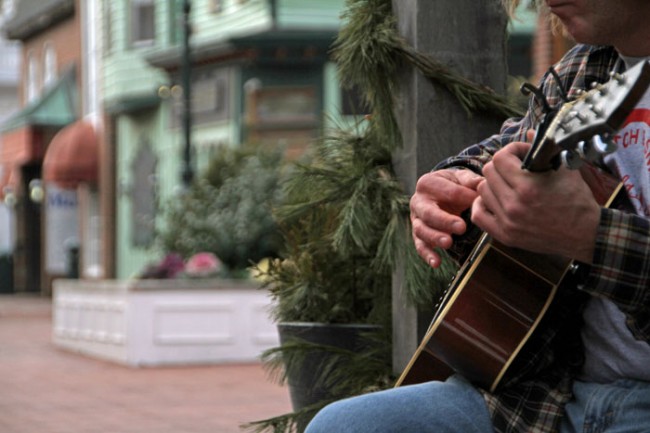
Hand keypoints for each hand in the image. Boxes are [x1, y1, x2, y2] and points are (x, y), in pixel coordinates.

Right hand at [410, 168, 482, 267]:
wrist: (439, 193)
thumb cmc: (453, 185)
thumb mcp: (460, 177)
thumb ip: (470, 180)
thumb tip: (482, 184)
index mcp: (427, 183)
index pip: (448, 192)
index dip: (465, 198)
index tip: (479, 203)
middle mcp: (418, 201)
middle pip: (429, 212)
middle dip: (445, 221)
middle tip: (461, 227)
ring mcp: (416, 220)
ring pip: (421, 230)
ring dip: (435, 237)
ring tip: (448, 243)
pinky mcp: (418, 235)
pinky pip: (420, 246)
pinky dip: (427, 255)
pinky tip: (436, 263)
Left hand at [471, 140, 600, 262]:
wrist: (584, 234)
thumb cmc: (577, 200)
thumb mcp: (565, 170)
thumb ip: (543, 150)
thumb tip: (529, 132)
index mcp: (528, 187)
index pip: (500, 158)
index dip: (511, 150)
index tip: (522, 154)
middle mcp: (514, 204)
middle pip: (488, 171)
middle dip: (502, 165)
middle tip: (515, 168)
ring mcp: (507, 221)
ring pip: (482, 190)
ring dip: (493, 183)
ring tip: (508, 184)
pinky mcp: (504, 235)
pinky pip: (478, 215)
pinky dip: (482, 204)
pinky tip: (494, 200)